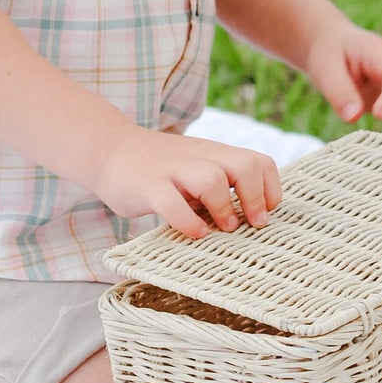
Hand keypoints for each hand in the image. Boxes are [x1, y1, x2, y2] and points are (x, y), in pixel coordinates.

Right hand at [93, 128, 281, 239]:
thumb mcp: (195, 168)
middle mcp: (199, 157)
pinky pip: (172, 203)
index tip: (266, 212)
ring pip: (211, 179)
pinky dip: (188, 222)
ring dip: (224, 208)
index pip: (259, 161)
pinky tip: (195, 233)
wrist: (110, 150)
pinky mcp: (148, 186)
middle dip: (255, 198)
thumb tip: (249, 219)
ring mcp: (173, 170)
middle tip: (253, 223)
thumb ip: (219, 185)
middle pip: (244, 166)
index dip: (270, 188)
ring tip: (223, 228)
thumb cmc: (161, 170)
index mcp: (215, 154)